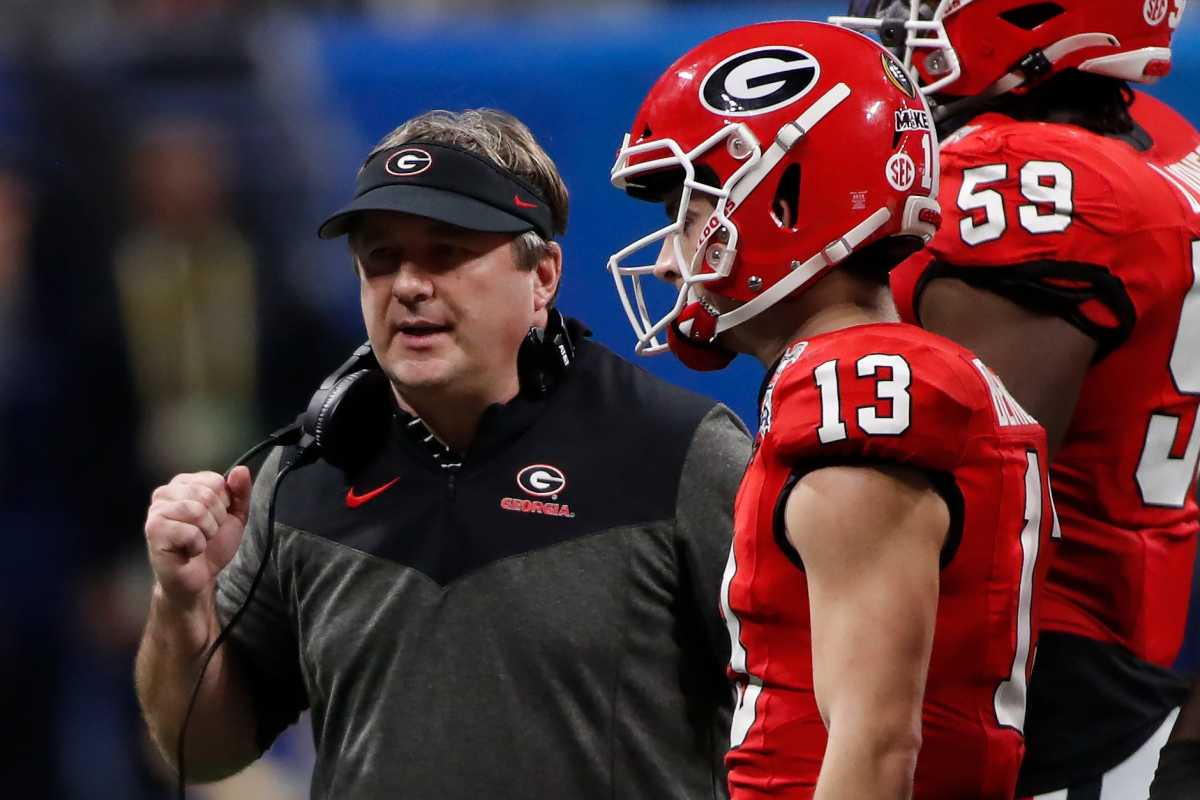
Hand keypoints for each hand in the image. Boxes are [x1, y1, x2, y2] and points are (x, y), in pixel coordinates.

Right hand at [144, 466, 252, 604]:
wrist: (198, 578)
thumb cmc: (212, 546)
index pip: (215, 480)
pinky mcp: (153, 531)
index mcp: (183, 484)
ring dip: (207, 533)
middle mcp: (165, 493)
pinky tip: (188, 551)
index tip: (214, 518)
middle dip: (216, 520)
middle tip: (206, 534)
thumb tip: (241, 470)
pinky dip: (197, 546)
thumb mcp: (235, 516)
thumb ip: (240, 492)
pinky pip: (189, 532)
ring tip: (198, 541)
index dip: (223, 504)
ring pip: (197, 511)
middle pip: (207, 495)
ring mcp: (156, 511)